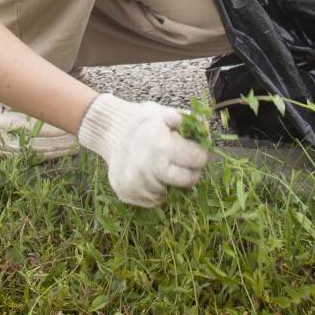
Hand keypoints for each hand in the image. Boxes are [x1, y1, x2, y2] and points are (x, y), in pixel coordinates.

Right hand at [76, 93, 210, 207]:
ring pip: (168, 192)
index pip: (197, 159)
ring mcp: (136, 182)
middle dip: (190, 173)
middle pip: (187, 181)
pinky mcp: (126, 192)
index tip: (195, 151)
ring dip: (169, 183)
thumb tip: (204, 128)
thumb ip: (185, 120)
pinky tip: (148, 176)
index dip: (200, 155)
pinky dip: (154, 191)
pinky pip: (151, 200)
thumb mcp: (162, 113)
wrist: (110, 131)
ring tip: (161, 167)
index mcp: (162, 145)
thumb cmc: (142, 122)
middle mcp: (148, 167)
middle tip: (183, 163)